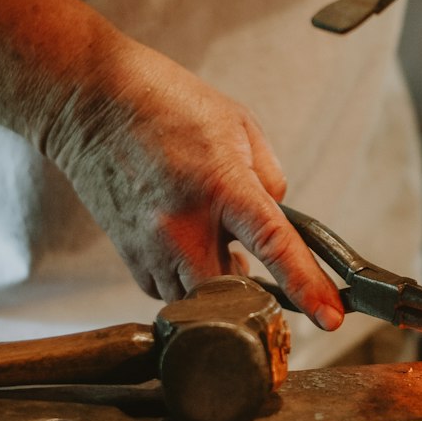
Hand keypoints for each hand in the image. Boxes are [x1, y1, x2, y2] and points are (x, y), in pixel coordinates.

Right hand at [43, 40, 344, 326]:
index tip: (331, 317)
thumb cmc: (166, 104)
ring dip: (217, 284)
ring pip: (199, 299)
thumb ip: (269, 177)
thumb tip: (279, 216)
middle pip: (234, 294)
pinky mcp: (128, 255)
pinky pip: (167, 290)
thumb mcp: (239, 125)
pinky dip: (185, 278)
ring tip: (213, 244)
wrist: (90, 103)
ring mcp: (151, 245)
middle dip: (252, 290)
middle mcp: (183, 225)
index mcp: (222, 185)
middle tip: (253, 264)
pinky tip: (184, 246)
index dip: (307, 285)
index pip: (274, 245)